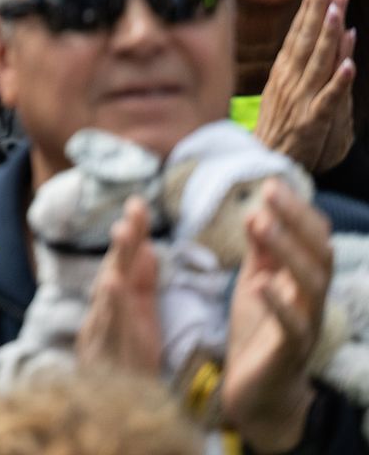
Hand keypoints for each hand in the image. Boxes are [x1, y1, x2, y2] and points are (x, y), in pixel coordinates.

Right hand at [75, 196, 161, 376]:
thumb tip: (149, 250)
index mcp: (119, 306)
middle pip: (115, 269)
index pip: (126, 264)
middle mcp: (106, 314)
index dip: (133, 235)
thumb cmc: (128, 365)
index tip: (140, 204)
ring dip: (116, 262)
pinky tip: (113, 284)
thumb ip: (142, 287)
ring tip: (124, 232)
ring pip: (109, 293)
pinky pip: (109, 328)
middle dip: (125, 239)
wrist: (111, 411)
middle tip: (135, 206)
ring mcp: (103, 334)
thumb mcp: (139, 320)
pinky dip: (110, 305)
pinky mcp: (106, 354)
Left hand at [224, 182, 331, 452]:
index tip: (271, 181)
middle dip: (296, 220)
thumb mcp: (255, 281)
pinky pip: (292, 327)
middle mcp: (312, 299)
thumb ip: (259, 251)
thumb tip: (258, 210)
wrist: (257, 391)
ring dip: (287, 251)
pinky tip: (260, 284)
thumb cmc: (260, 330)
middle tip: (270, 192)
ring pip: (311, 285)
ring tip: (262, 224)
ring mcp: (306, 325)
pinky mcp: (290, 352)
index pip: (312, 238)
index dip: (296, 210)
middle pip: (318, 254)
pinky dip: (278, 304)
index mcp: (302, 279)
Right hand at [257, 0, 355, 172]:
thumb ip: (316, 62)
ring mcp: (302, 99)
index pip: (301, 28)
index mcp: (286, 69)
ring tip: (336, 9)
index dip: (313, 1)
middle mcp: (292, 79)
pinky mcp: (312, 122)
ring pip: (318, 61)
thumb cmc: (283, 126)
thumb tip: (340, 32)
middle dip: (319, 5)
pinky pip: (329, 100)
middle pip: (307, 36)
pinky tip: (349, 65)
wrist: (266, 163)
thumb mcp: (293, 89)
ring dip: (327, 35)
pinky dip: (339, 82)